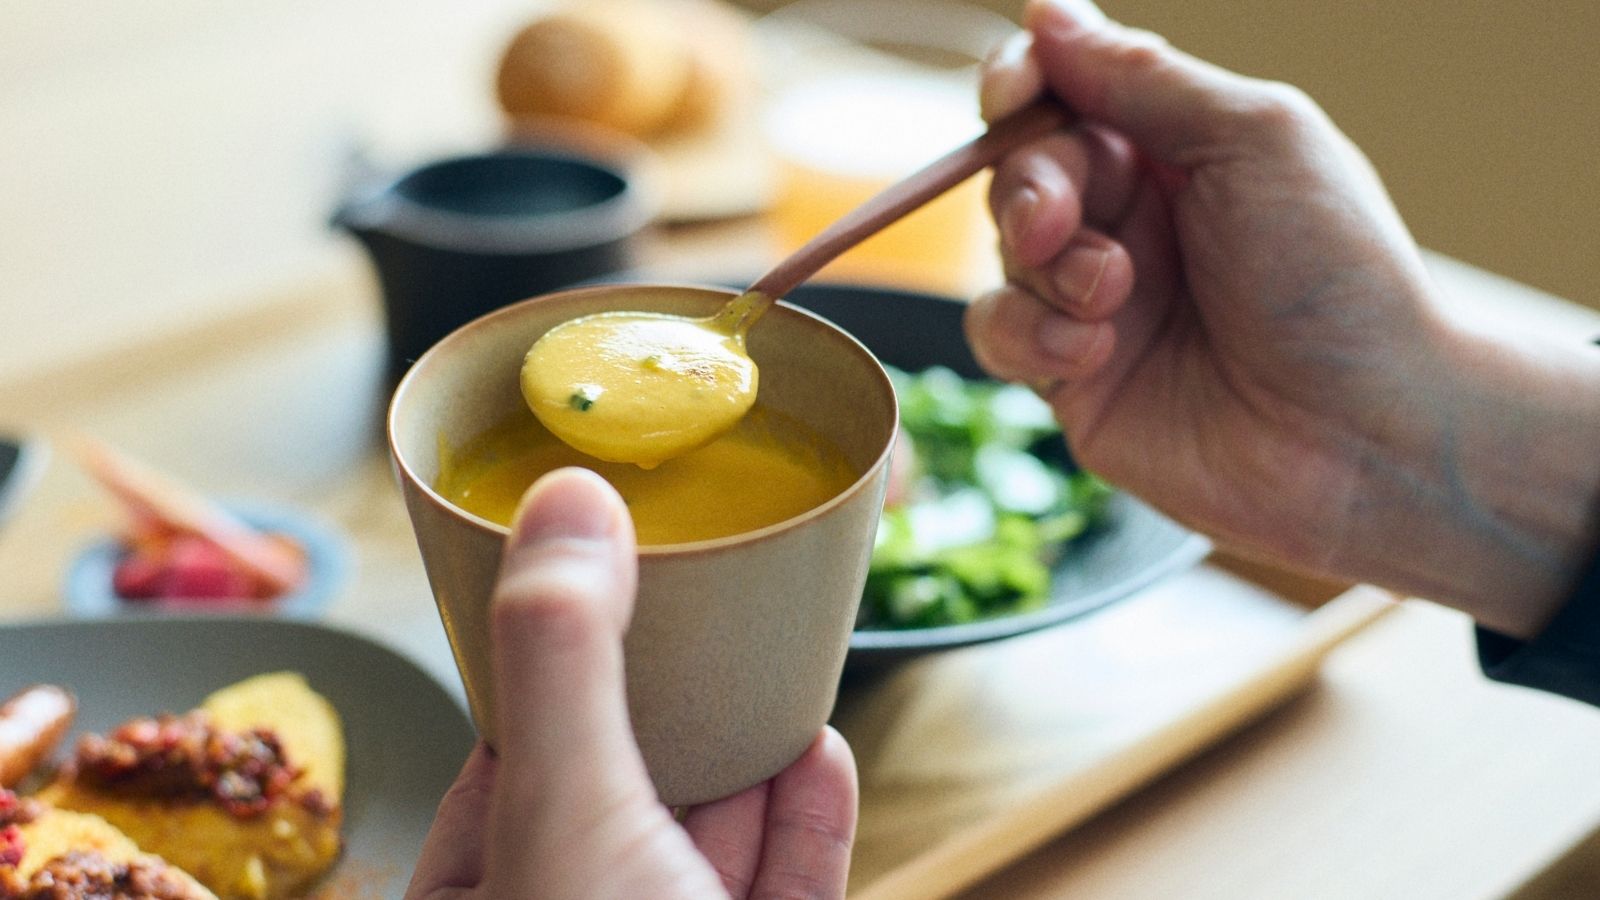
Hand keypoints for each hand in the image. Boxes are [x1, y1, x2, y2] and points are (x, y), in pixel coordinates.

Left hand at [407, 469, 857, 898]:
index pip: (503, 758)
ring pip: (713, 830)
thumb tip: (565, 502)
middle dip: (664, 695)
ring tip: (765, 654)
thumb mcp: (563, 806)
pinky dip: (809, 814)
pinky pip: (791, 879)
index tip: (588, 582)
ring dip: (746, 742)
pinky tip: (820, 748)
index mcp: (487, 890)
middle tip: (695, 601)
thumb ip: (562, 657)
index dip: (547, 665)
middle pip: (622, 781)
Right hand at [970, 0, 1599, 632]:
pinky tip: (1092, 352)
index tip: (1015, 93)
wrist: (1361, 433)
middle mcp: (1133, 219)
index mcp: (1178, 148)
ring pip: (1003, 251)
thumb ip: (1142, 77)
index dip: (1022, 82)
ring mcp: (1098, 301)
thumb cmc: (1335, 278)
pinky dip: (1029, 333)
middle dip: (1031, 184)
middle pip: (1022, 167)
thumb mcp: (1251, 139)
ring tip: (1113, 294)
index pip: (1067, 91)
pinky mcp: (1072, 379)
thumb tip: (1047, 14)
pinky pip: (997, 333)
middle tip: (1061, 219)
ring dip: (1043, 265)